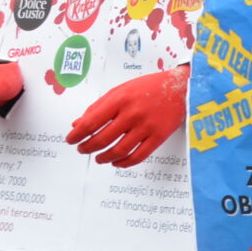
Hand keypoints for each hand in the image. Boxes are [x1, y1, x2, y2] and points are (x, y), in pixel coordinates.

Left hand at [68, 65, 188, 167]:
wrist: (180, 87)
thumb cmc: (148, 87)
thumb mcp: (120, 90)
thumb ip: (98, 107)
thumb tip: (77, 124)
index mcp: (120, 99)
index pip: (91, 122)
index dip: (77, 134)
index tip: (70, 140)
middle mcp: (132, 113)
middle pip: (102, 139)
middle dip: (87, 148)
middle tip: (82, 150)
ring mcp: (146, 126)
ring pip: (119, 151)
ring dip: (104, 158)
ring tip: (98, 158)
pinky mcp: (159, 137)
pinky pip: (138, 156)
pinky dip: (124, 163)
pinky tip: (116, 162)